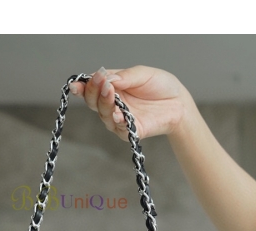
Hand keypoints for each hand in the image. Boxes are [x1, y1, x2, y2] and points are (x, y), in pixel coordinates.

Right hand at [69, 66, 192, 140]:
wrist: (180, 103)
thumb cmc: (161, 86)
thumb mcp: (143, 74)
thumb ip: (125, 76)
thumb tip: (106, 78)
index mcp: (113, 87)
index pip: (92, 87)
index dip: (82, 86)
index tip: (75, 84)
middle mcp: (113, 103)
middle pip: (93, 101)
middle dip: (92, 91)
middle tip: (100, 82)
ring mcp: (120, 118)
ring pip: (103, 114)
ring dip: (104, 102)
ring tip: (110, 91)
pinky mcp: (130, 131)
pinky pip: (119, 127)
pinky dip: (116, 119)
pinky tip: (116, 112)